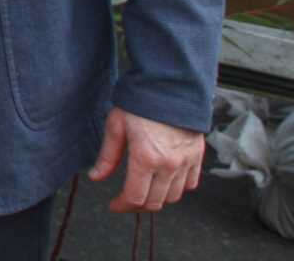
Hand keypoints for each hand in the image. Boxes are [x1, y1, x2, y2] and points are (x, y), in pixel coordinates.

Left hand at [89, 106, 203, 212]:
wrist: (170, 88)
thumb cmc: (140, 104)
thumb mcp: (116, 127)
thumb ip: (107, 156)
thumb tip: (96, 177)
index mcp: (146, 158)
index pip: (135, 197)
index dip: (122, 206)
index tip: (114, 205)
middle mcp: (169, 165)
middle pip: (155, 202)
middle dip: (137, 205)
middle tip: (126, 200)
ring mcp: (186, 163)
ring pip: (173, 197)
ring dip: (158, 198)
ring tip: (144, 190)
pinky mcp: (197, 157)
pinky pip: (190, 184)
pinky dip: (177, 188)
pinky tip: (165, 181)